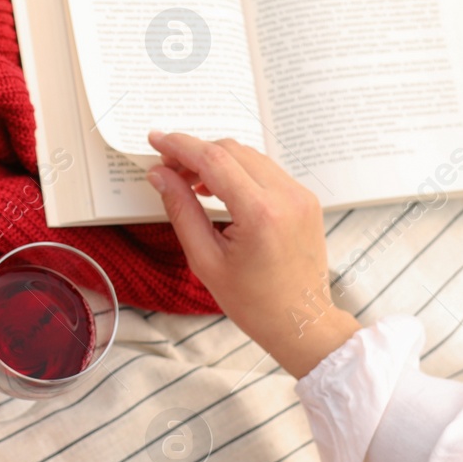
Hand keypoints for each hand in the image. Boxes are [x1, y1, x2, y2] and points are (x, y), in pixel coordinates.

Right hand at [147, 131, 358, 378]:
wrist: (301, 321)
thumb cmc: (254, 302)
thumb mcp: (206, 260)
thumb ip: (181, 209)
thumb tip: (160, 175)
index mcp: (260, 213)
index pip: (214, 159)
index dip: (180, 146)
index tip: (156, 140)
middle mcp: (286, 196)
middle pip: (231, 150)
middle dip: (195, 152)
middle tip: (168, 168)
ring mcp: (300, 195)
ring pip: (249, 156)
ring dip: (217, 160)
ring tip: (190, 181)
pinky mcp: (305, 199)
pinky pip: (266, 170)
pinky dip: (239, 171)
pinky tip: (219, 188)